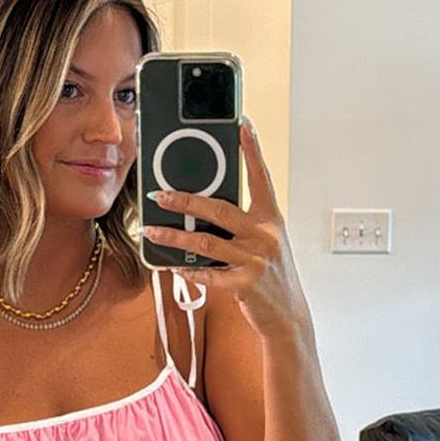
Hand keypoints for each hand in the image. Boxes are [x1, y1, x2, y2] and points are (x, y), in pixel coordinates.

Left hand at [149, 118, 307, 341]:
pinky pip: (209, 274)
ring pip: (206, 242)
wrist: (287, 315)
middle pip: (219, 209)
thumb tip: (205, 211)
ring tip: (152, 229)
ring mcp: (255, 260)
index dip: (252, 150)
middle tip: (160, 193)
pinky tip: (173, 265)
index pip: (261, 177)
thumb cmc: (272, 277)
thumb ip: (242, 226)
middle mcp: (264, 235)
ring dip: (174, 236)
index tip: (241, 124)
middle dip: (186, 199)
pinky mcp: (245, 285)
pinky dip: (188, 270)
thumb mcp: (265, 243)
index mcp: (271, 219)